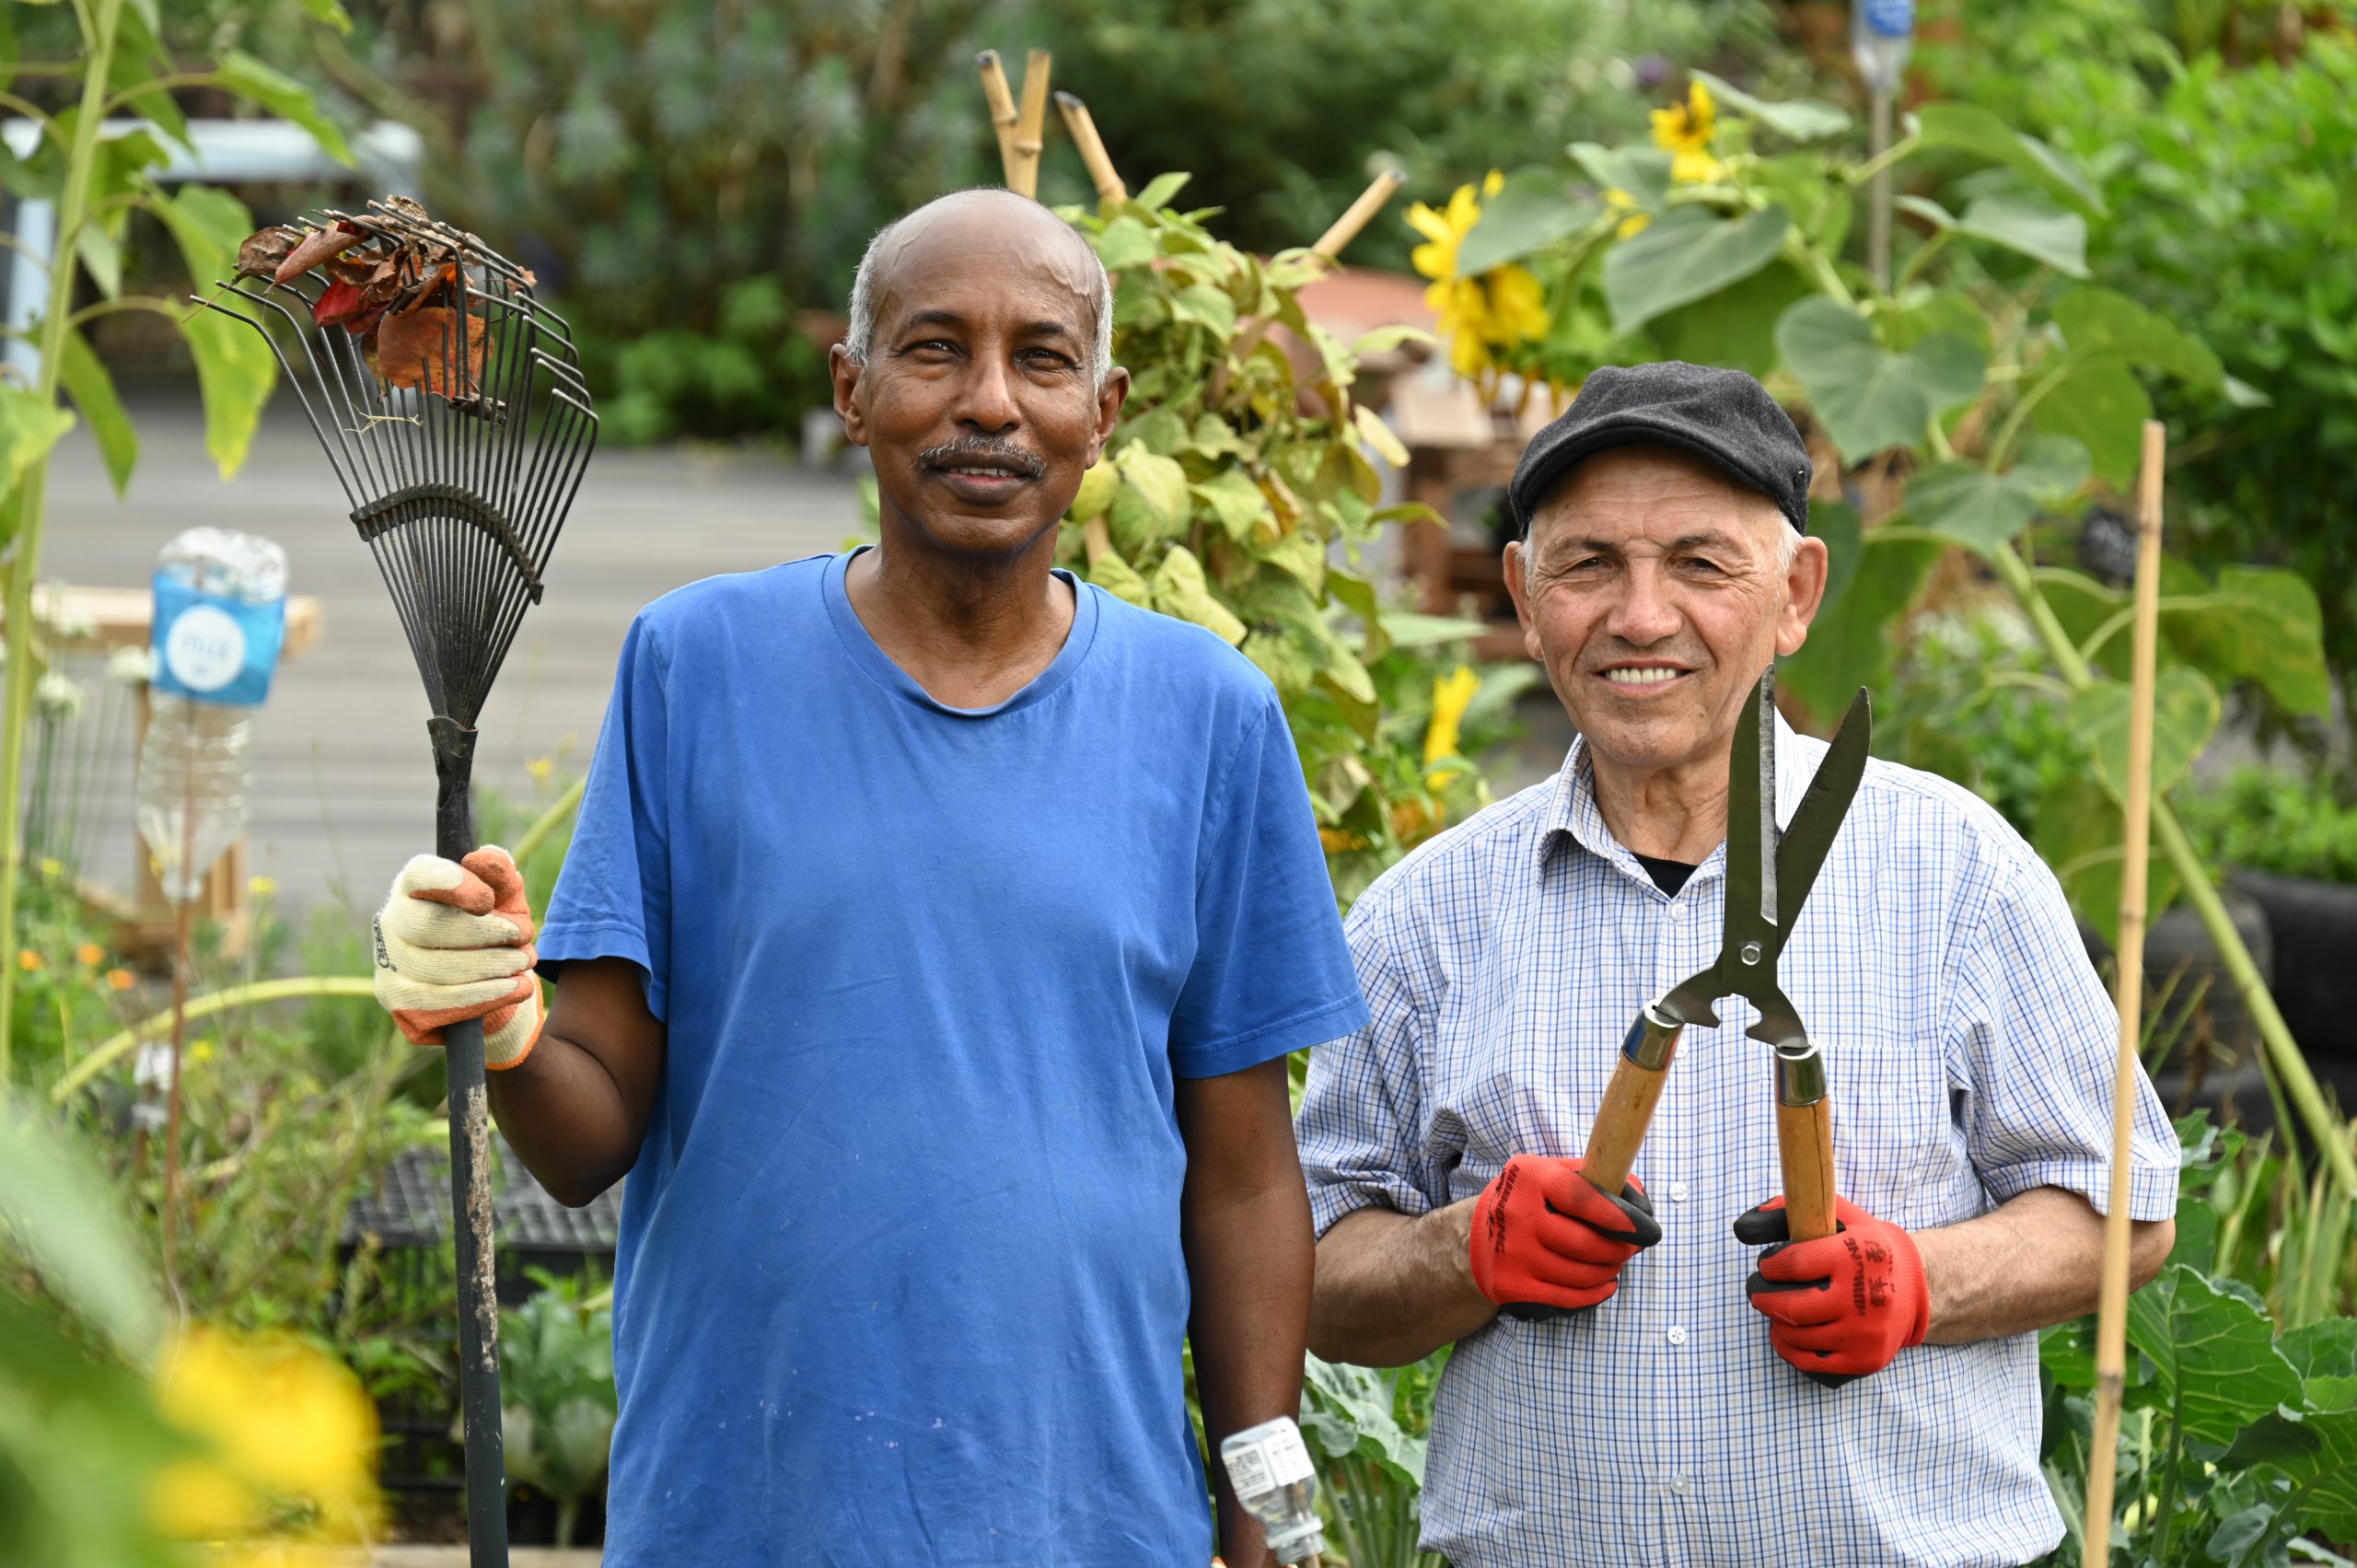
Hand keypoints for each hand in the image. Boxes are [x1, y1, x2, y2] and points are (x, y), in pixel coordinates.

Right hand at [372, 847, 541, 1068]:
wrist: (481, 979)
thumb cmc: (490, 927)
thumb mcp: (504, 899)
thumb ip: (500, 876)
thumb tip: (485, 858)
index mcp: (414, 884)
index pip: (421, 874)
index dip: (453, 884)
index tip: (488, 900)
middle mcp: (392, 918)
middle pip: (429, 925)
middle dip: (484, 932)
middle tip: (523, 935)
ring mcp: (388, 959)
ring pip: (437, 966)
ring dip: (491, 965)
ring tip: (523, 962)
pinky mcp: (395, 994)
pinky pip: (441, 999)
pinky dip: (485, 994)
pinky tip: (516, 987)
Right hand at [1468, 1153, 1660, 1315]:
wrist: (1476, 1235)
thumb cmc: (1529, 1199)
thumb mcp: (1550, 1173)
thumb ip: (1593, 1177)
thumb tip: (1638, 1198)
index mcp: (1529, 1177)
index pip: (1582, 1198)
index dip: (1618, 1217)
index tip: (1646, 1230)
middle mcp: (1516, 1215)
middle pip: (1584, 1243)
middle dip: (1619, 1250)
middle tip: (1632, 1249)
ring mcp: (1511, 1254)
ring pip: (1580, 1274)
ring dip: (1608, 1271)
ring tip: (1614, 1262)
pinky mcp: (1511, 1286)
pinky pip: (1567, 1297)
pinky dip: (1595, 1293)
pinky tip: (1606, 1284)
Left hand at [1733, 1194, 1928, 1383]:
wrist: (1919, 1288)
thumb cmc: (1870, 1249)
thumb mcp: (1846, 1218)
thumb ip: (1803, 1209)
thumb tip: (1753, 1218)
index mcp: (1857, 1256)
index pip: (1795, 1264)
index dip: (1771, 1266)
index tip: (1767, 1266)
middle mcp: (1865, 1297)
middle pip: (1793, 1308)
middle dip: (1765, 1299)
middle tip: (1757, 1292)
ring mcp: (1866, 1333)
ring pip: (1798, 1336)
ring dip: (1776, 1323)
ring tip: (1774, 1311)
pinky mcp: (1866, 1359)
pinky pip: (1812, 1362)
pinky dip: (1788, 1348)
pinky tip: (1783, 1334)